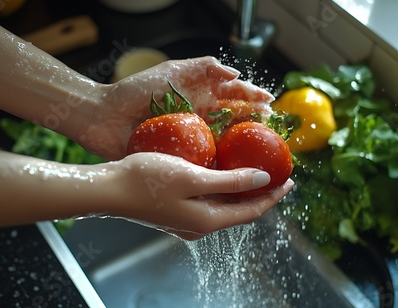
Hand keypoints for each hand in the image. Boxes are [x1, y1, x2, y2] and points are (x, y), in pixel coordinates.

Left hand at [79, 56, 274, 159]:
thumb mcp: (170, 71)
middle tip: (272, 131)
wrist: (103, 116)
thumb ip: (202, 67)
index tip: (270, 104)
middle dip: (254, 123)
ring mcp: (190, 138)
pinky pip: (203, 162)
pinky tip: (233, 172)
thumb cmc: (134, 92)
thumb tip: (235, 74)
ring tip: (259, 153)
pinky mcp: (179, 157)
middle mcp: (198, 117)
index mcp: (198, 96)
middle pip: (233, 120)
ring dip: (240, 147)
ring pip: (222, 142)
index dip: (252, 98)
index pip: (232, 96)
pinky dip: (218, 166)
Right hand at [105, 152, 293, 239]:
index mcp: (208, 221)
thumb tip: (263, 180)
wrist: (108, 190)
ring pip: (223, 206)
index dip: (273, 196)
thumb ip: (231, 181)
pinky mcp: (175, 212)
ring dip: (240, 190)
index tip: (289, 180)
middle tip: (274, 174)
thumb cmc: (147, 180)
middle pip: (239, 211)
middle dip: (260, 193)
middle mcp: (199, 226)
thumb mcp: (194, 177)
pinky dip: (221, 188)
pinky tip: (220, 172)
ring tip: (253, 170)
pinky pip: (208, 202)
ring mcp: (186, 221)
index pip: (252, 211)